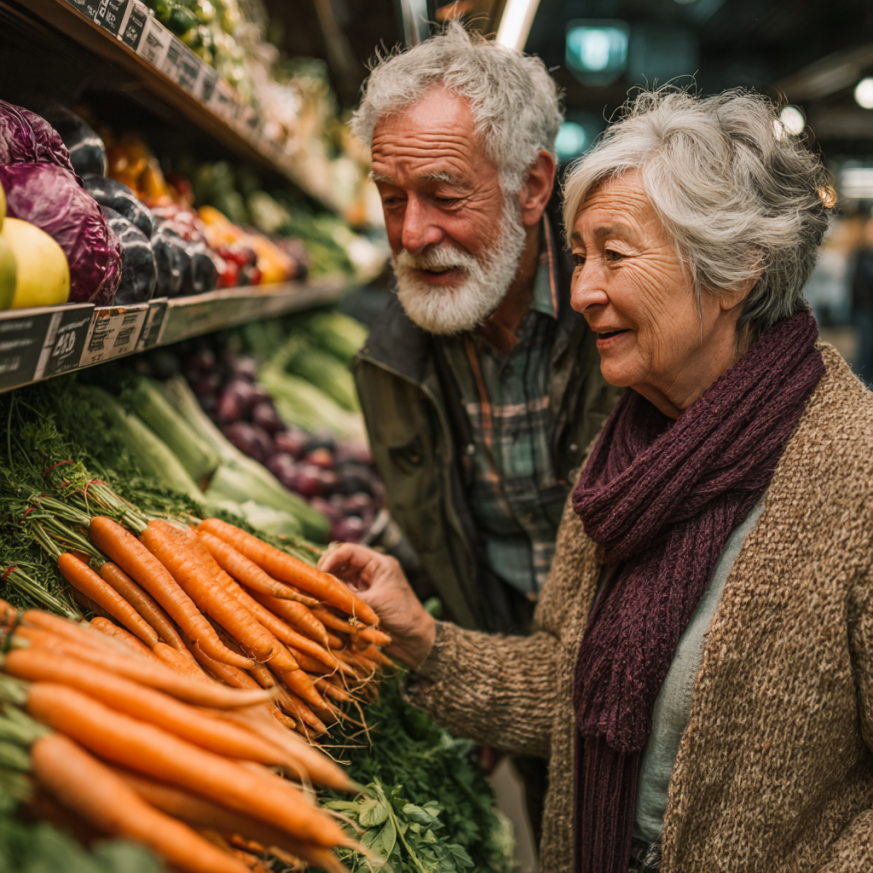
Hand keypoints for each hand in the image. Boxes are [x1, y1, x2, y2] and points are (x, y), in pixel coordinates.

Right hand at [318, 544, 435, 668]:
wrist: (416, 641)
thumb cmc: (405, 616)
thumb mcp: (377, 603)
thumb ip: (351, 596)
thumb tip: (324, 593)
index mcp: (379, 564)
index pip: (349, 551)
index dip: (332, 558)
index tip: (320, 571)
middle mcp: (370, 572)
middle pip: (341, 565)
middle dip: (328, 574)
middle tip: (315, 585)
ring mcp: (365, 587)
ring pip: (339, 581)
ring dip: (330, 588)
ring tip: (320, 597)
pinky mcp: (361, 602)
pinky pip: (342, 596)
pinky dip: (334, 600)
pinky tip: (327, 606)